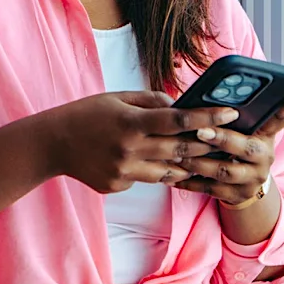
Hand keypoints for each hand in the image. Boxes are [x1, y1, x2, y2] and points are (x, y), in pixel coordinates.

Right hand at [47, 91, 235, 193]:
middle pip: (181, 150)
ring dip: (187, 165)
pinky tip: (152, 163)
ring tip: (203, 158)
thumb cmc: (85, 115)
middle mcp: (130, 149)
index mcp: (131, 122)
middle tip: (226, 140)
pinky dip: (153, 171)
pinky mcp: (117, 186)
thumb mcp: (117, 98)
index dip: (209, 118)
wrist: (51, 144)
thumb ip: (150, 101)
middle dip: (207, 145)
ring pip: (169, 171)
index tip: (231, 114)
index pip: (180, 120)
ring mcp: (124, 171)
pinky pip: (146, 179)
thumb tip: (179, 106)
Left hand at [173, 90, 283, 205]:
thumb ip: (239, 116)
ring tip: (180, 153)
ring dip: (199, 162)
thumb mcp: (246, 131)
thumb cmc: (237, 148)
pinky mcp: (237, 196)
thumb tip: (216, 93)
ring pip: (224, 171)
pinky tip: (173, 175)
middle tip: (200, 130)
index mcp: (266, 136)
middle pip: (245, 147)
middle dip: (222, 138)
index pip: (280, 118)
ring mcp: (251, 179)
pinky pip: (210, 190)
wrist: (245, 186)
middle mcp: (264, 157)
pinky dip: (190, 182)